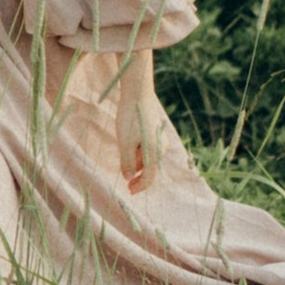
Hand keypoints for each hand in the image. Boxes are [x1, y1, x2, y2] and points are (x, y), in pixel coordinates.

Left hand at [113, 51, 164, 194]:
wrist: (138, 94)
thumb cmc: (131, 118)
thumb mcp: (124, 142)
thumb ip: (127, 162)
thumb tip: (128, 177)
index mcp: (155, 152)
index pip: (149, 177)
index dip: (139, 186)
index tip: (129, 191)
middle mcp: (161, 147)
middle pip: (149, 168)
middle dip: (136, 173)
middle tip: (124, 175)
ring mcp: (160, 138)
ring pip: (147, 157)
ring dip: (136, 161)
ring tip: (123, 151)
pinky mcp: (156, 131)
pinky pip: (148, 148)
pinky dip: (138, 151)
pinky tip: (128, 142)